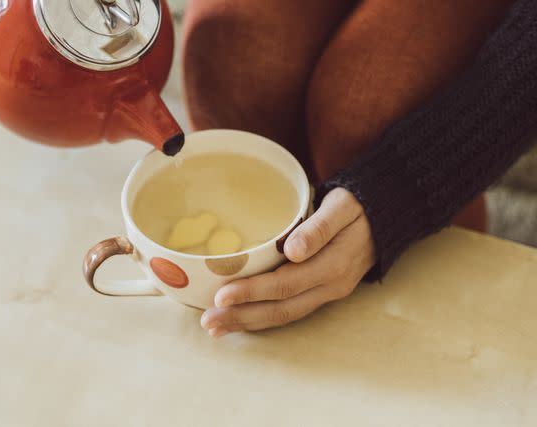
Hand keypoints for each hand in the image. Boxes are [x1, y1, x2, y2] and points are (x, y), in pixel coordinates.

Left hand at [201, 188, 376, 336]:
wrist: (385, 217)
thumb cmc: (359, 205)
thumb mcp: (342, 206)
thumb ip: (318, 227)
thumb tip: (293, 250)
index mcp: (333, 265)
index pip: (285, 285)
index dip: (252, 292)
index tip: (221, 295)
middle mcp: (330, 286)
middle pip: (281, 309)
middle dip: (242, 316)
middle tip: (208, 321)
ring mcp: (327, 292)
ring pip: (284, 315)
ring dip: (249, 322)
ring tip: (217, 326)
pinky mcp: (322, 292)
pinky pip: (290, 310)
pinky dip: (263, 317)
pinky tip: (242, 318)